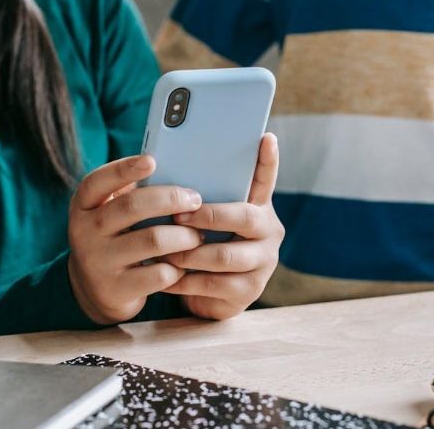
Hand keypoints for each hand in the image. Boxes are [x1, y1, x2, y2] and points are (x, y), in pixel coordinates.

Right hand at [67, 155, 204, 324]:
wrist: (94, 289)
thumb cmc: (115, 237)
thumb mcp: (110, 214)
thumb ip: (132, 195)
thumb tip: (179, 171)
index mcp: (83, 206)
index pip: (97, 181)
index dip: (124, 169)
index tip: (152, 160)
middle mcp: (84, 232)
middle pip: (133, 206)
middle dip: (171, 199)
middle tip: (195, 200)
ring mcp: (98, 262)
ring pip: (153, 240)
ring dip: (184, 235)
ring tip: (198, 235)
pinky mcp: (116, 289)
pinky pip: (159, 274)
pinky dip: (179, 267)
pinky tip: (185, 264)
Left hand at [162, 133, 283, 319]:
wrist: (209, 296)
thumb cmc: (203, 246)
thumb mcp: (206, 221)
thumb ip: (201, 199)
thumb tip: (164, 169)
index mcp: (259, 208)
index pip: (265, 180)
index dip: (267, 160)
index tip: (265, 137)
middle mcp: (269, 233)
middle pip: (245, 218)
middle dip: (208, 216)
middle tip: (177, 216)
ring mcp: (263, 263)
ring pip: (225, 255)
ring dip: (189, 252)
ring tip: (165, 250)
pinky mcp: (250, 292)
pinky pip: (212, 284)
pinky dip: (183, 280)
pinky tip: (165, 276)